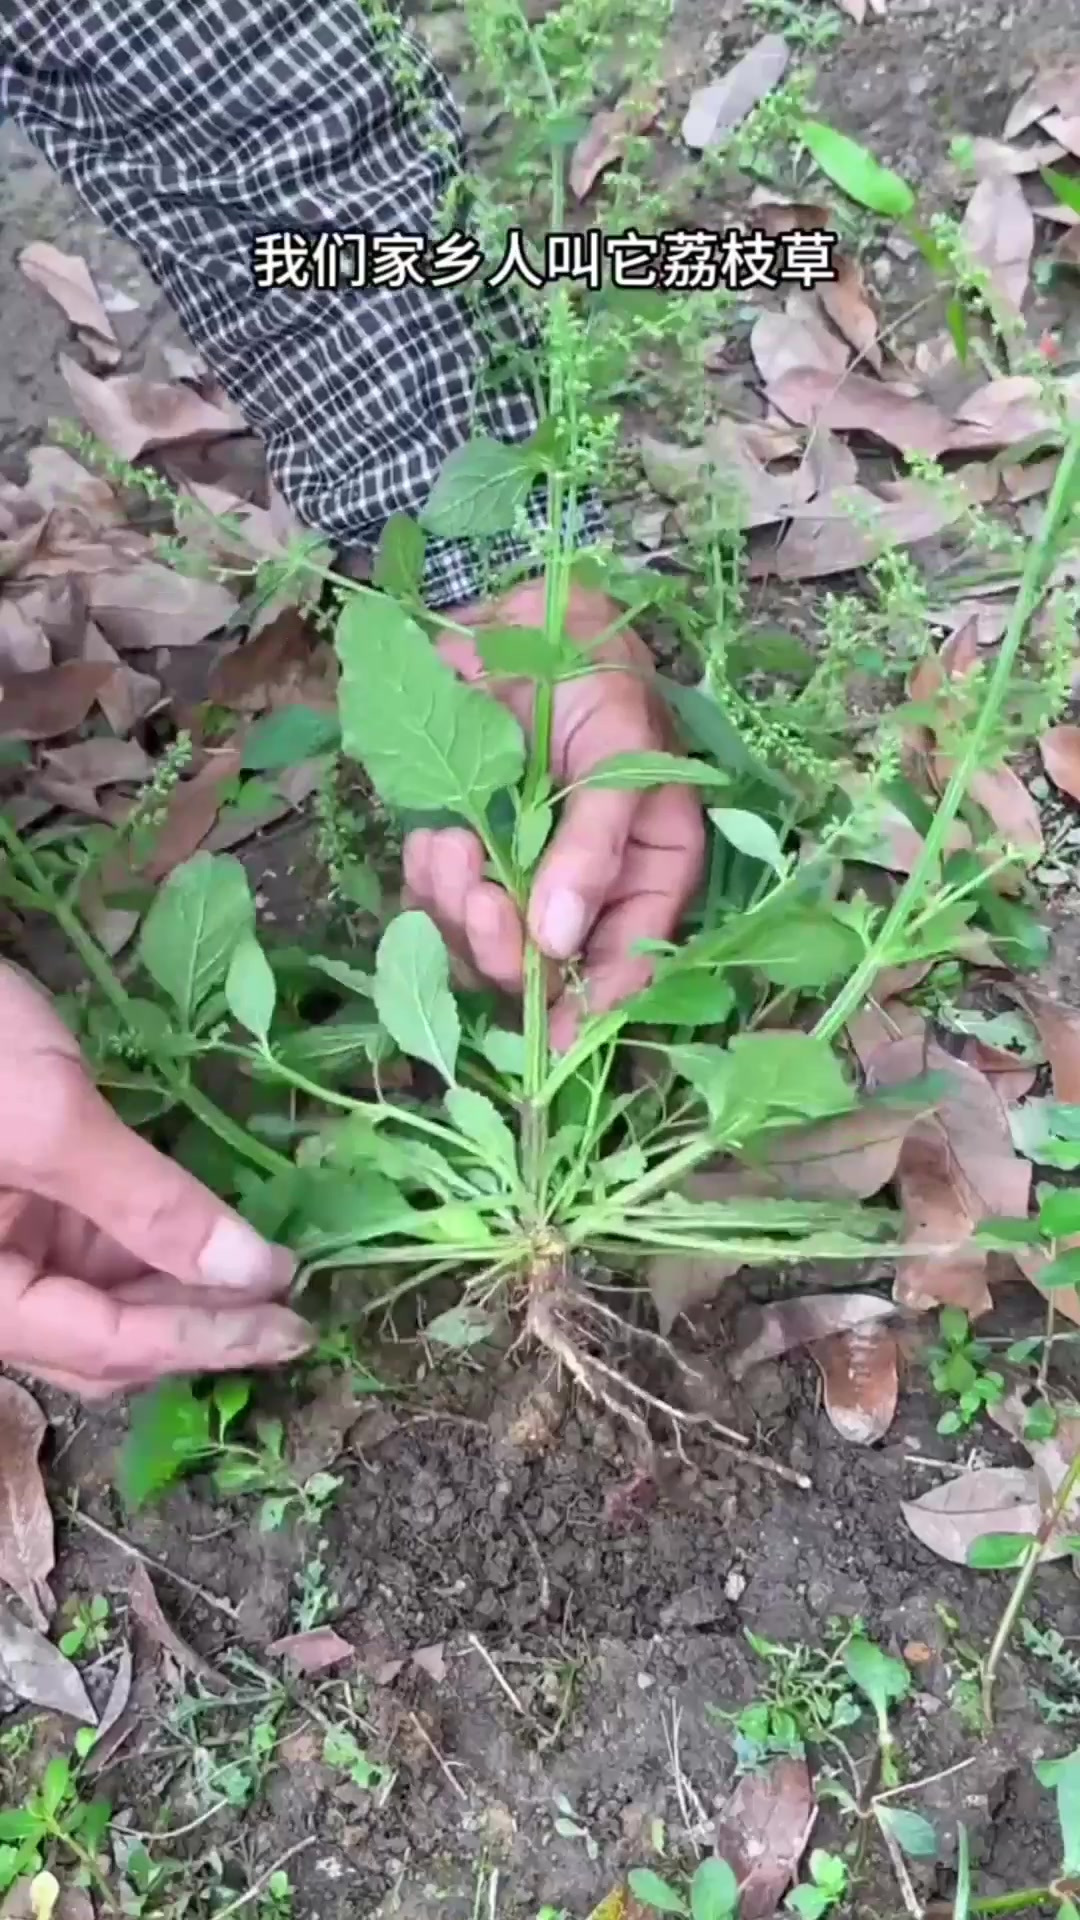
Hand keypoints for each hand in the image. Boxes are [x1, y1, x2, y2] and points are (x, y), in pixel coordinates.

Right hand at [0, 965, 310, 1398]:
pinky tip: (218, 1226)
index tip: (294, 1327)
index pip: (106, 1347)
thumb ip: (151, 1206)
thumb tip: (254, 1272)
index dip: (206, 1338)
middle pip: (105, 1339)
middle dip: (199, 1325)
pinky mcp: (17, 1202)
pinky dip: (157, 1240)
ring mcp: (3, 1245)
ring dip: (187, 1286)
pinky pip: (93, 1246)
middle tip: (298, 1311)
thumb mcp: (54, 1123)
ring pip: (105, 1296)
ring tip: (270, 1268)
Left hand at [403, 583, 705, 1048]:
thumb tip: (558, 942)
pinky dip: (428, 876)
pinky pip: (434, 904)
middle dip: (504, 948)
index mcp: (649, 871)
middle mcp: (586, 890)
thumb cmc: (592, 677)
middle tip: (486, 902)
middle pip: (543, 971)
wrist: (516, 621)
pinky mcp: (463, 857)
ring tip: (458, 833)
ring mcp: (520, 877)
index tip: (553, 1041)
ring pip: (481, 941)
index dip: (592, 1009)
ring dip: (459, 899)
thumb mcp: (617, 750)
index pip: (631, 964)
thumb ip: (594, 846)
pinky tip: (439, 832)